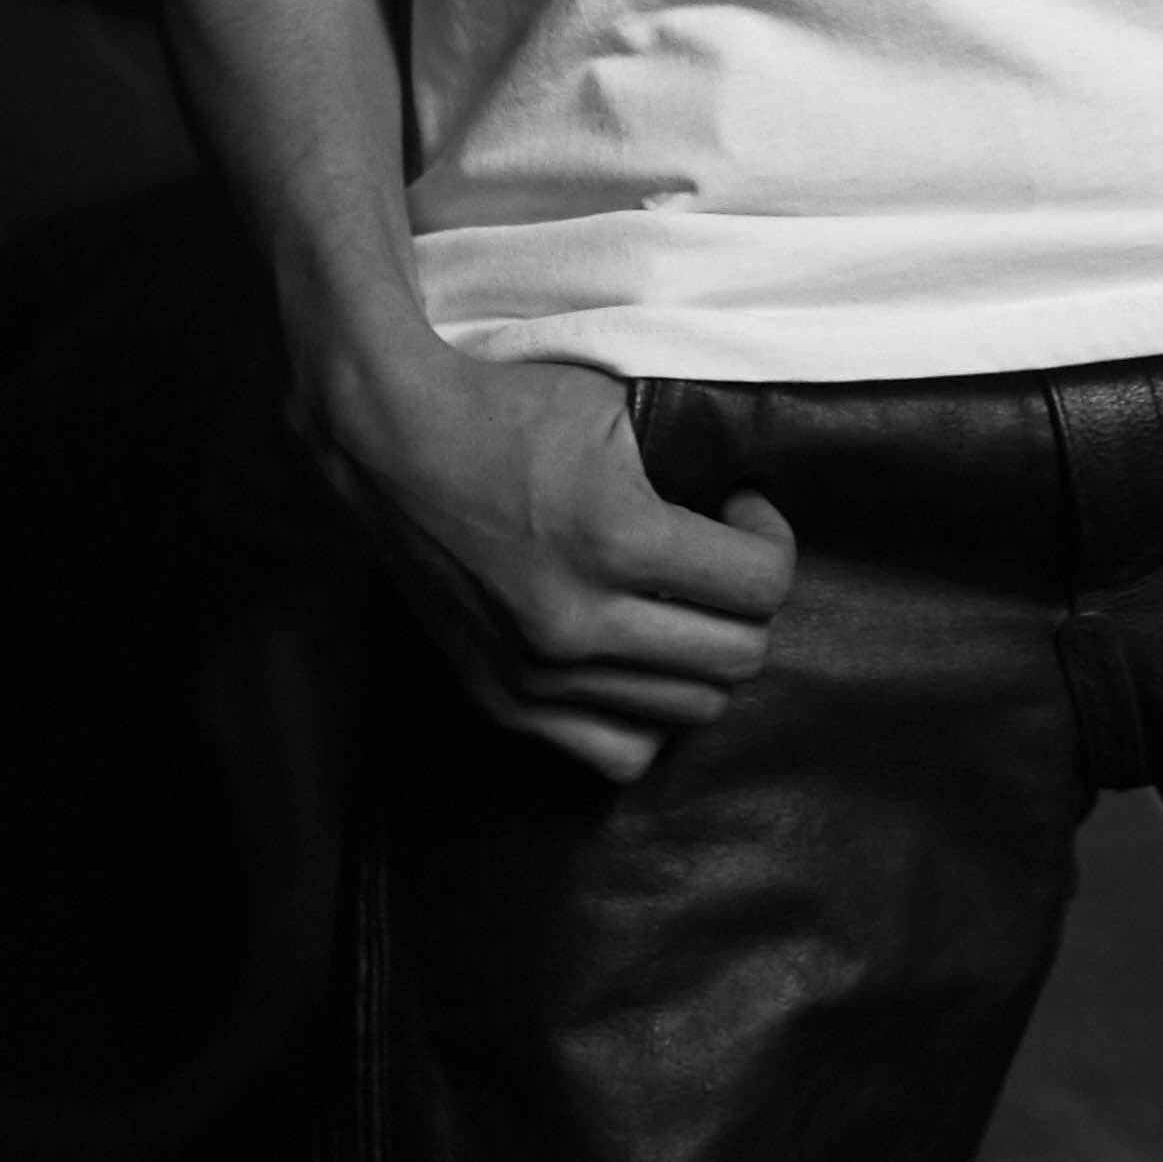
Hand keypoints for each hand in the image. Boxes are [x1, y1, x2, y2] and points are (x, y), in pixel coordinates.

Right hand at [301, 310, 794, 783]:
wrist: (391, 444)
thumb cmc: (509, 409)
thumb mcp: (617, 407)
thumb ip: (691, 460)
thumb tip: (752, 502)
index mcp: (617, 538)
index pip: (761, 586)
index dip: (771, 541)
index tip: (743, 510)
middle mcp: (580, 623)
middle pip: (736, 659)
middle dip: (748, 604)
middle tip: (720, 557)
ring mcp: (539, 676)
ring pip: (688, 711)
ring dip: (703, 659)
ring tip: (679, 607)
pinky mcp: (506, 702)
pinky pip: (616, 754)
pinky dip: (646, 716)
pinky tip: (637, 661)